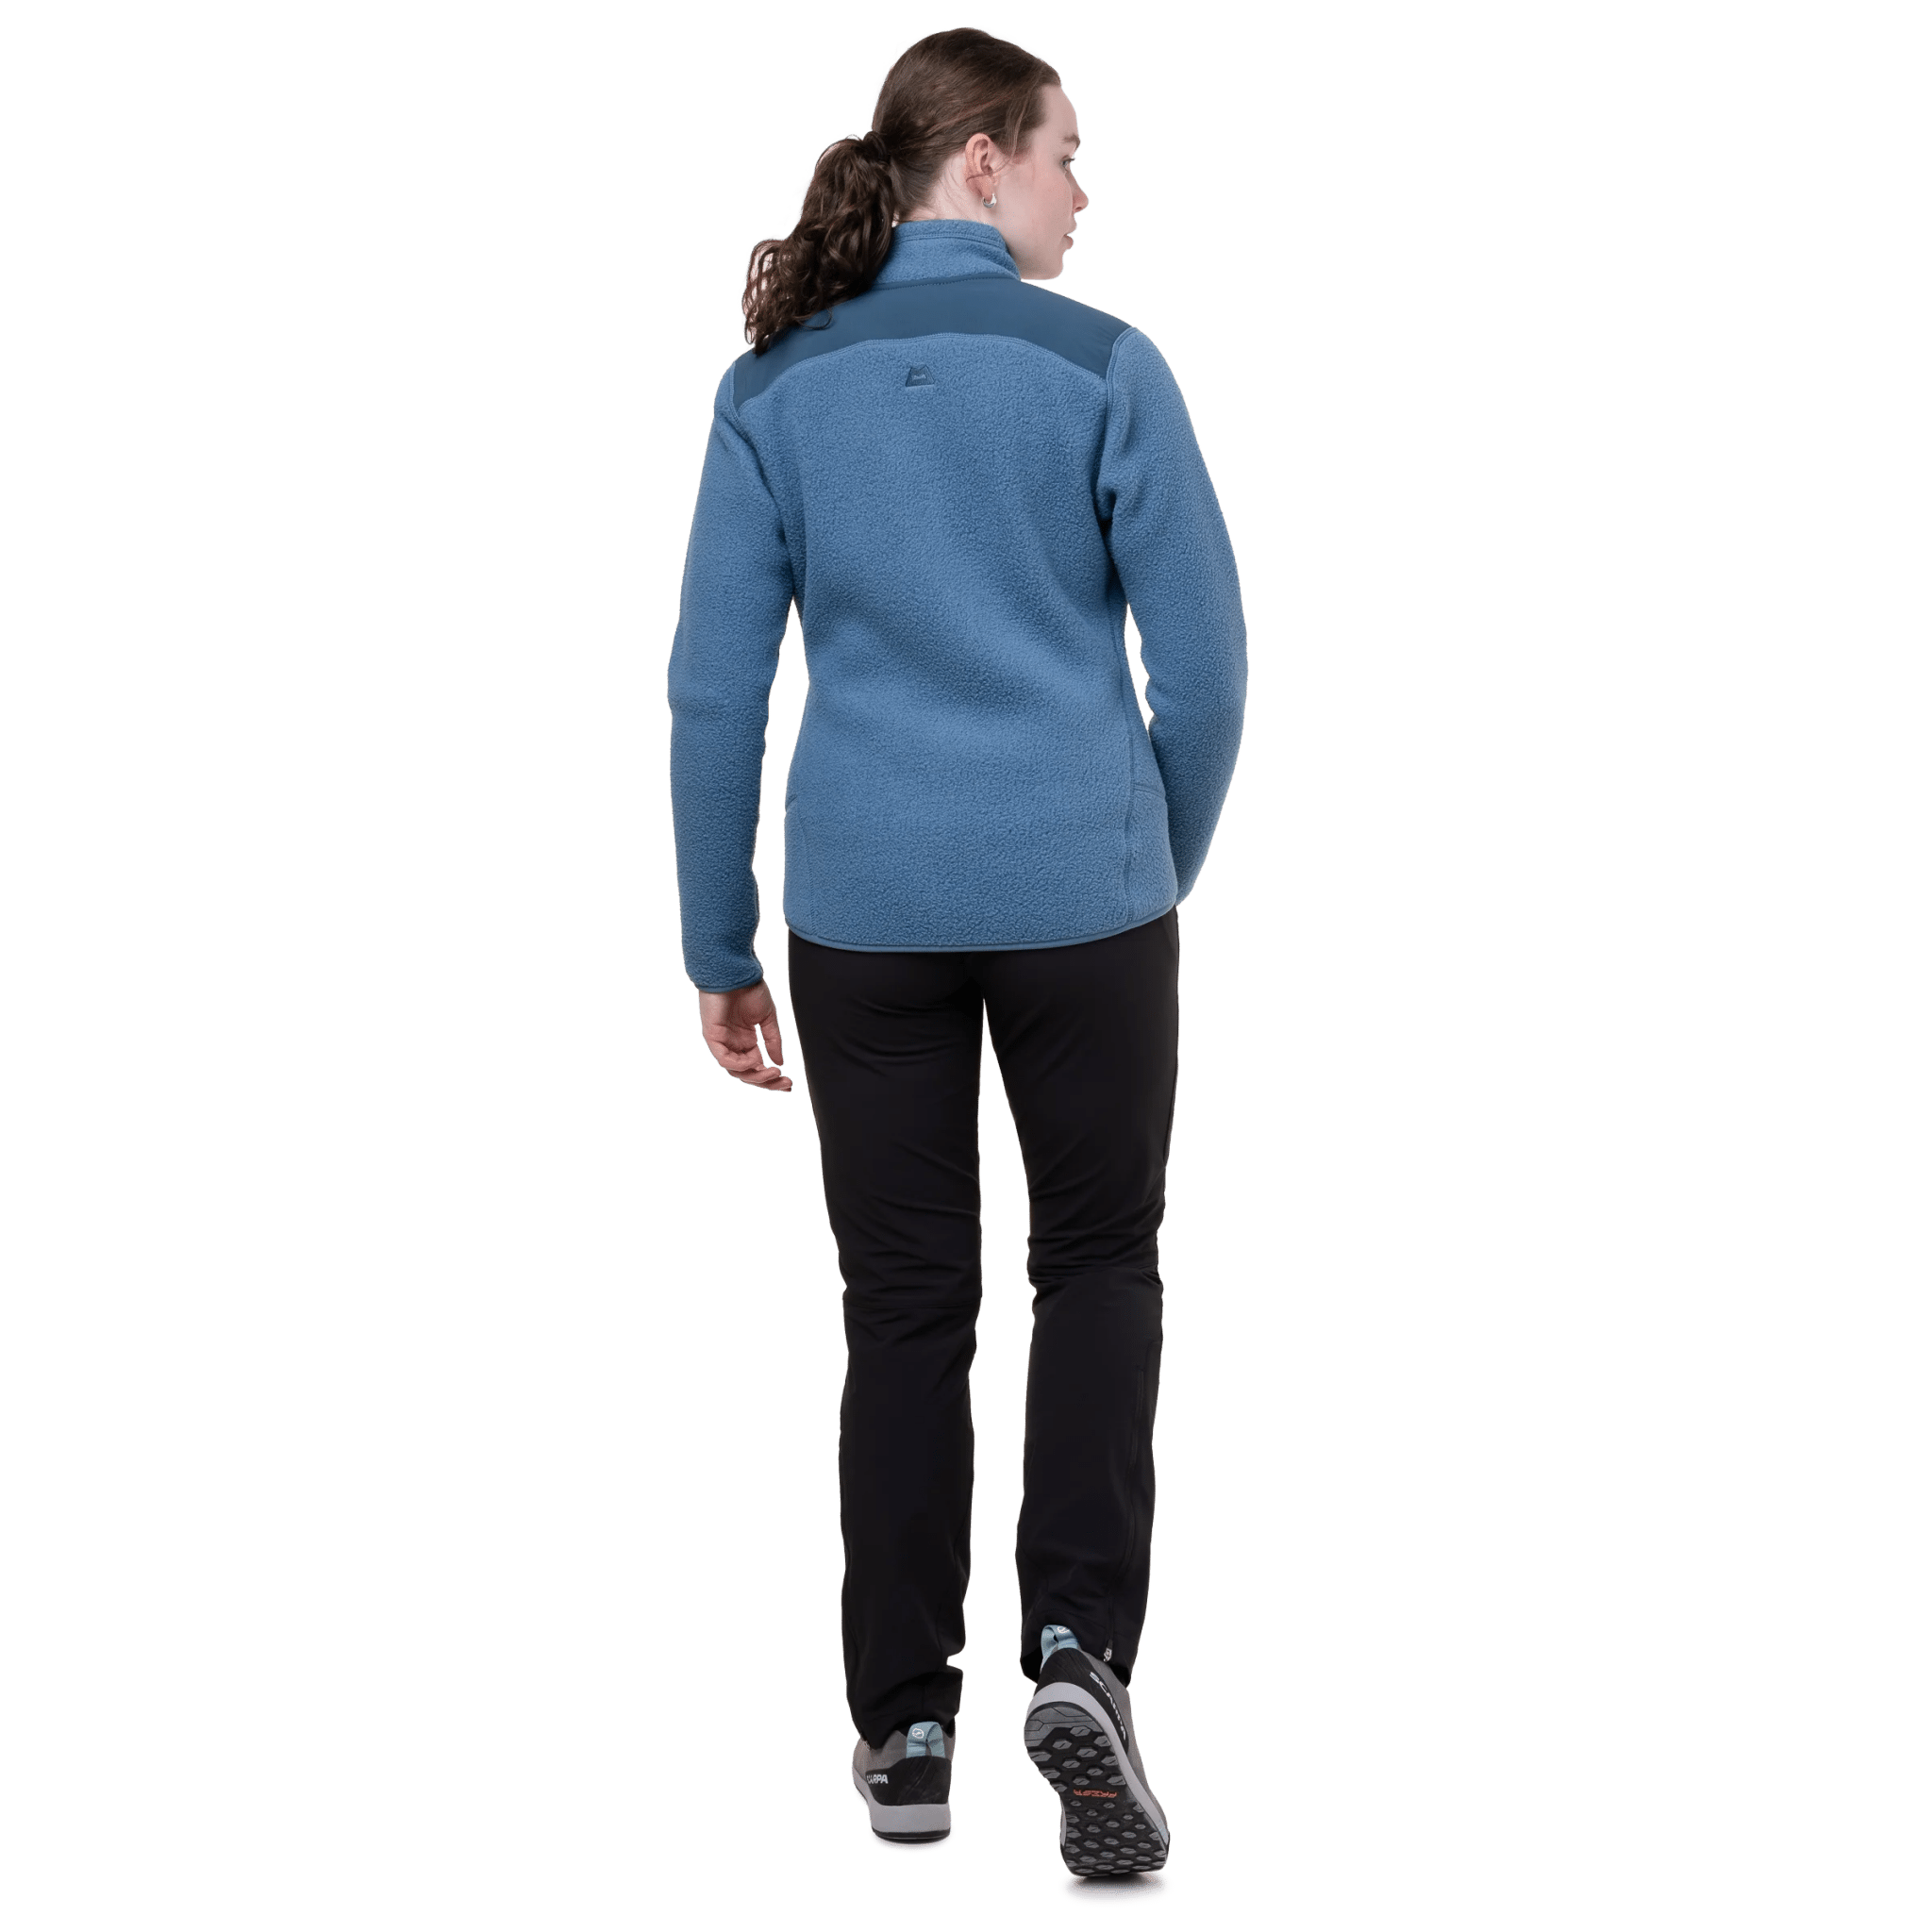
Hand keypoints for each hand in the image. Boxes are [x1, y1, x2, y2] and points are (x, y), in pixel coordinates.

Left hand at [696, 979, 793, 1093]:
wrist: (736, 971)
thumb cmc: (749, 989)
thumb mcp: (767, 1018)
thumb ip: (773, 1041)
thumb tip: (780, 1062)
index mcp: (745, 1040)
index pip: (756, 1067)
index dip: (771, 1078)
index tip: (790, 1083)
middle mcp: (733, 1044)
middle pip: (747, 1073)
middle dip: (767, 1082)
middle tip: (786, 1084)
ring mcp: (721, 1041)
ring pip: (735, 1071)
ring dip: (756, 1076)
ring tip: (774, 1073)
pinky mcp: (712, 1036)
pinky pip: (724, 1059)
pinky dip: (740, 1064)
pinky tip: (755, 1060)